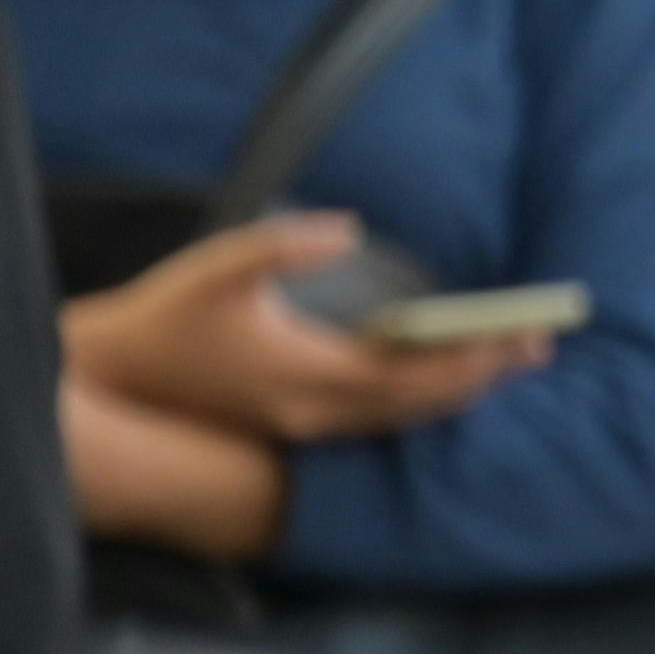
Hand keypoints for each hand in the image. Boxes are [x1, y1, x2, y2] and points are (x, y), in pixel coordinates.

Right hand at [64, 214, 549, 444]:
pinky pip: (380, 419)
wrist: (115, 379)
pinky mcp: (298, 424)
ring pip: (403, 418)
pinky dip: (423, 399)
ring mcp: (307, 425)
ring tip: (508, 359)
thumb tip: (346, 228)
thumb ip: (283, 246)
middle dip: (482, 375)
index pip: (411, 376)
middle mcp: (316, 412)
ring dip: (459, 390)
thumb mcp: (219, 267)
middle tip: (539, 345)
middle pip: (421, 403)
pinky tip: (447, 378)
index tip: (521, 340)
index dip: (470, 361)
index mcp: (307, 375)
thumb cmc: (167, 317)